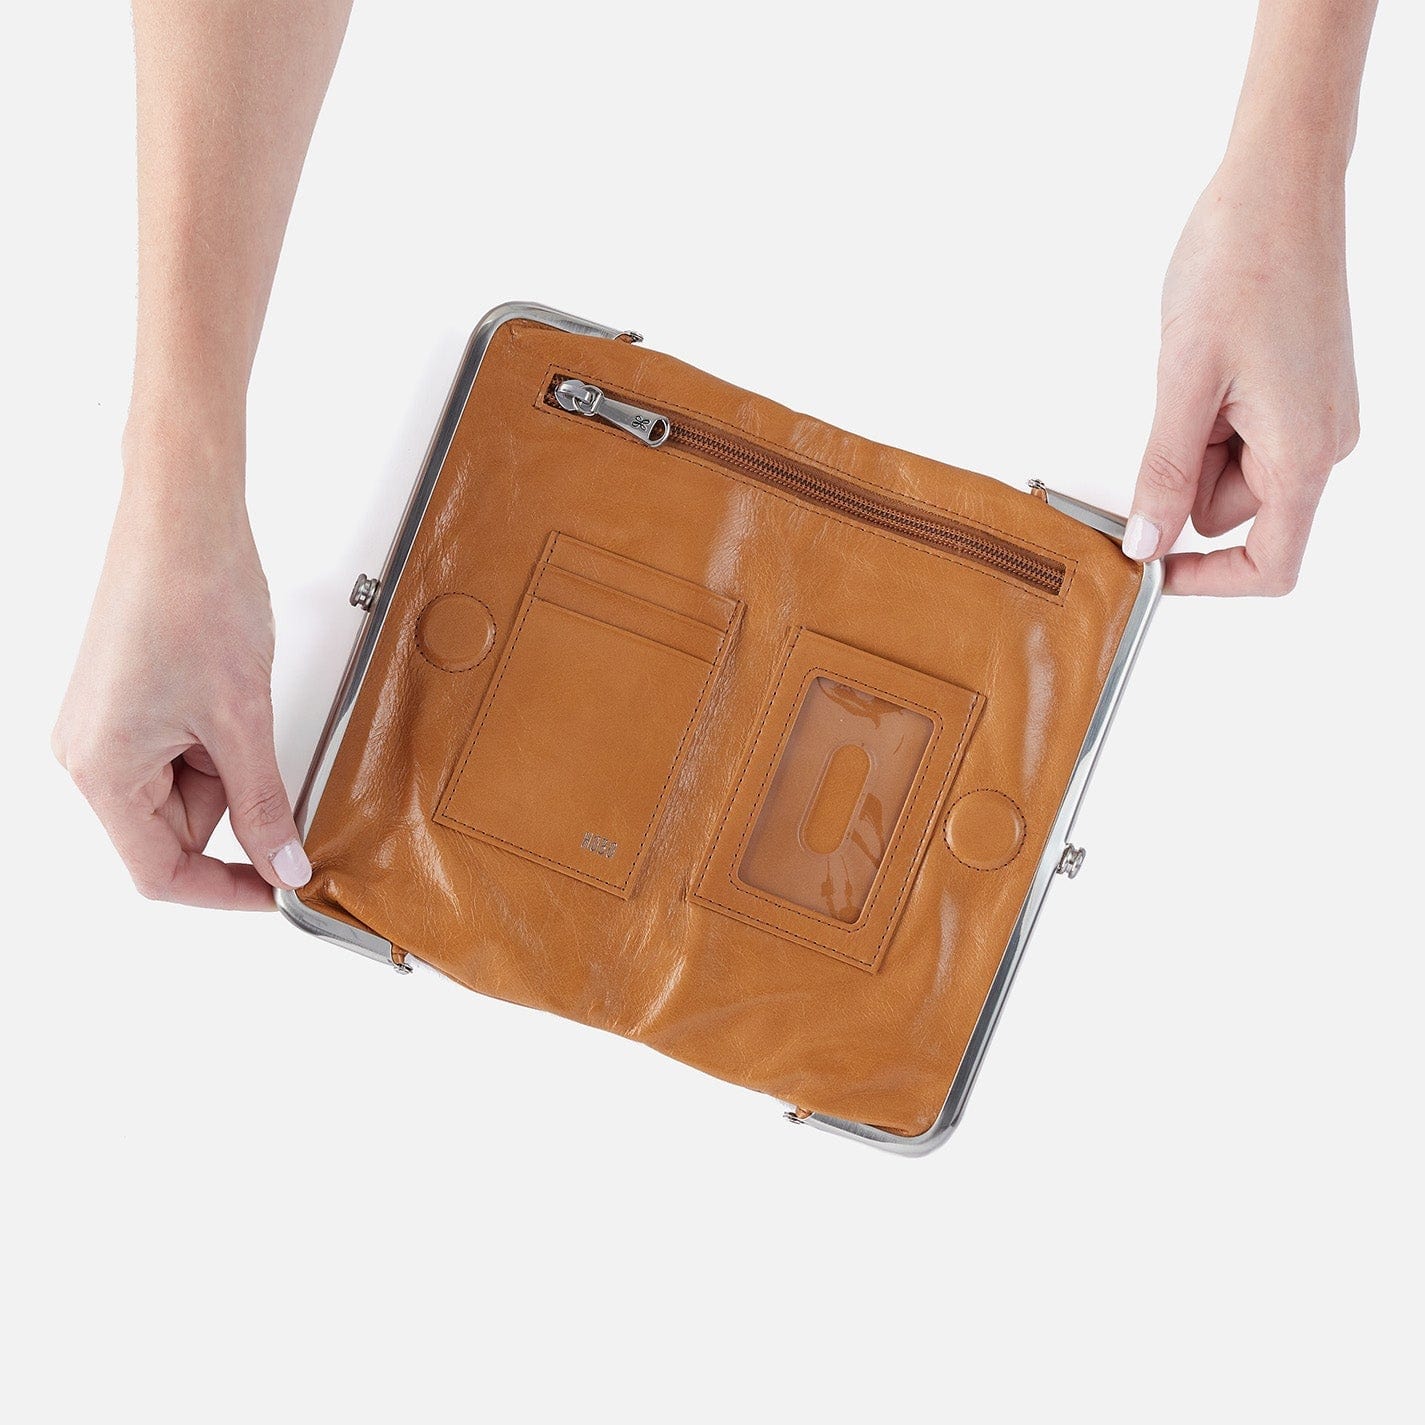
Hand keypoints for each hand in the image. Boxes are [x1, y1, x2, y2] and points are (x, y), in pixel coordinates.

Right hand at [53, 443, 309, 908]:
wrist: (184, 516)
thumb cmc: (195, 596)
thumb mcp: (243, 720)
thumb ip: (264, 805)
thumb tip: (284, 865)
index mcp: (101, 769)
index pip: (159, 872)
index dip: (224, 890)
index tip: (280, 889)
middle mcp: (90, 754)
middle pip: (174, 830)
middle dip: (234, 805)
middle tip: (269, 758)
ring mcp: (106, 728)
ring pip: (185, 791)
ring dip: (230, 767)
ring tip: (240, 703)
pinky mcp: (128, 705)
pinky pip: (180, 754)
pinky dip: (218, 742)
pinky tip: (230, 695)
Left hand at [1124, 158, 1359, 593]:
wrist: (1279, 184)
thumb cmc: (1241, 263)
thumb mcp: (1184, 381)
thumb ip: (1166, 473)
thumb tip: (1147, 544)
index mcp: (1305, 451)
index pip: (1271, 564)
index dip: (1208, 581)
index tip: (1151, 570)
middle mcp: (1323, 443)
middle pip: (1233, 514)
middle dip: (1184, 478)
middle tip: (1168, 406)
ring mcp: (1314, 418)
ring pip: (1228, 474)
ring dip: (1193, 442)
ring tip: (1193, 369)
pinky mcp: (1300, 395)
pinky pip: (1241, 436)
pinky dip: (1209, 418)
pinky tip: (1207, 364)